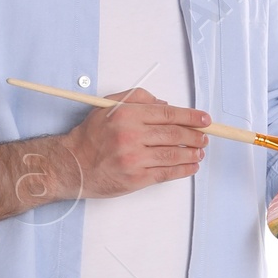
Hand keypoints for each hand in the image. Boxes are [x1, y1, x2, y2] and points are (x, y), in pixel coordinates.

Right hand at [63, 86, 209, 198]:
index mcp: (127, 116)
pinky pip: (166, 173)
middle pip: (174, 134)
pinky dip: (183, 170)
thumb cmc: (91, 137)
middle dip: (195, 136)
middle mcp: (131, 136)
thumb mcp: (108, 106)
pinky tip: (191, 166)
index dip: (191, 116)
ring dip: (192, 153)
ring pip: (173, 155)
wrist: (73, 165)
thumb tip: (164, 104)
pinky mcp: (136, 178)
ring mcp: (134, 159)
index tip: (204, 119)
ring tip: (201, 151)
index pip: (168, 114)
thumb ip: (136, 99)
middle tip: (205, 137)